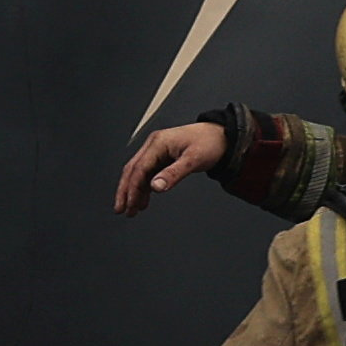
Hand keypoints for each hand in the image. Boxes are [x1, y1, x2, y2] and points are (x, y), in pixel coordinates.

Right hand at [115, 122, 229, 216]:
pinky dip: (144, 187)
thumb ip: (173, 174)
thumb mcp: (193, 160)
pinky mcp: (163, 157)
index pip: (139, 169)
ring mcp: (157, 151)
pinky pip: (148, 173)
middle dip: (126, 191)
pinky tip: (144, 199)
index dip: (132, 188)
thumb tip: (155, 187)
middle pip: (133, 170)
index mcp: (158, 143)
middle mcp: (154, 145)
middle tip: (122, 209)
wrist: (223, 136)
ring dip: (134, 191)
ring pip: (138, 173)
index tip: (130, 204)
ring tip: (132, 209)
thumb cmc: (210, 143)